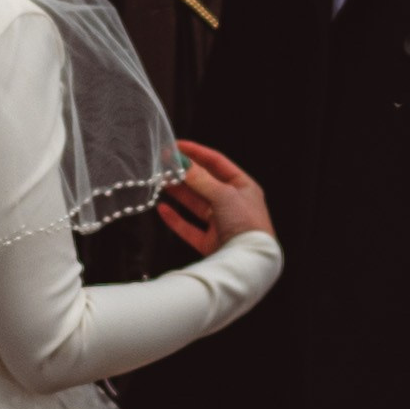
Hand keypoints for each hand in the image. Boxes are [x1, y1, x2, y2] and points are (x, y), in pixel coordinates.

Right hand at [156, 139, 273, 257]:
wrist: (249, 262)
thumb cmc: (245, 223)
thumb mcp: (224, 195)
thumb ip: (200, 179)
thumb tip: (181, 163)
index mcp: (243, 187)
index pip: (217, 163)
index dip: (197, 153)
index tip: (176, 146)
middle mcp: (233, 204)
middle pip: (204, 183)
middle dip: (184, 174)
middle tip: (163, 164)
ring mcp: (221, 224)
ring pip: (195, 205)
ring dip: (178, 193)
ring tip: (160, 182)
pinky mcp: (210, 243)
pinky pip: (190, 228)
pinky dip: (176, 219)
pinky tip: (162, 208)